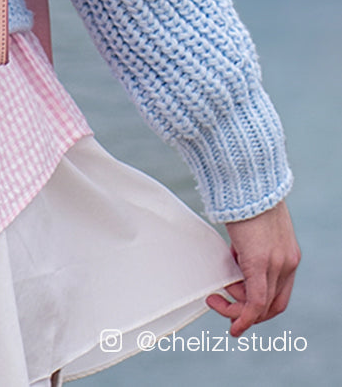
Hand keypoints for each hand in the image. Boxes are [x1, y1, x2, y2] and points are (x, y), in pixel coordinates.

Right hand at [207, 200, 299, 336]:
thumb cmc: (246, 197)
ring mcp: (276, 264)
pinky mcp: (259, 262)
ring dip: (237, 309)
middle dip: (248, 312)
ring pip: (261, 305)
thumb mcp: (254, 228)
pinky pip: (255, 301)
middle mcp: (287, 263)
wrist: (248, 179)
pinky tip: (233, 326)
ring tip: (216, 295)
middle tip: (223, 302)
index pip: (279, 293)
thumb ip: (250, 247)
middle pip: (273, 305)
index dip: (260, 305)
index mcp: (289, 255)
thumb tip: (236, 258)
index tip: (237, 300)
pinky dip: (244, 318)